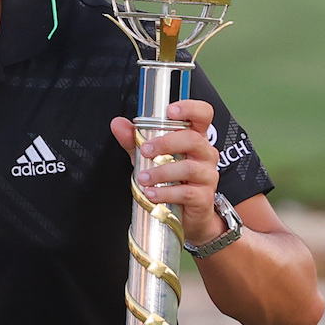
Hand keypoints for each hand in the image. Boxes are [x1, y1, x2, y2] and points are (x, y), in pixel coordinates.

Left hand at [109, 99, 225, 245]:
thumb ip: (134, 140)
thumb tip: (117, 123)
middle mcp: (205, 153)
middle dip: (167, 142)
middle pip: (193, 139)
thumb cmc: (171, 180)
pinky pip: (186, 192)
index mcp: (195, 137)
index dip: (190, 108)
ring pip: (189, 167)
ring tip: (143, 178)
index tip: (170, 111)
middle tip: (145, 150)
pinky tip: (152, 194)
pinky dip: (166, 193)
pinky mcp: (204, 196)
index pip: (203, 114)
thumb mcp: (149, 157)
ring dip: (162, 172)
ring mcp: (207, 175)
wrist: (186, 216)